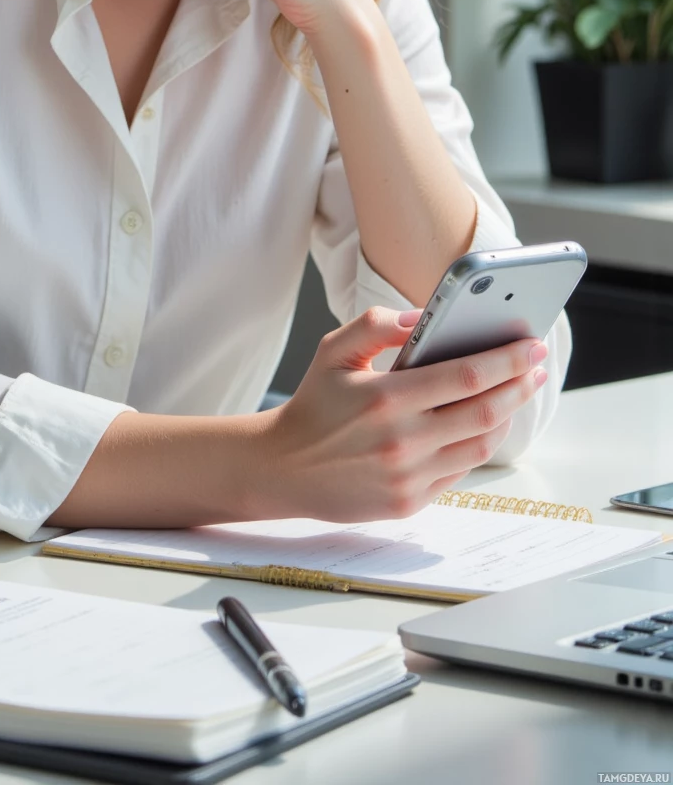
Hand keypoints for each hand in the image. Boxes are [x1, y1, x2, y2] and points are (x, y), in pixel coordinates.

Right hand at [253, 306, 549, 521]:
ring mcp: (408, 476)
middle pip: (485, 411)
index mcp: (385, 398)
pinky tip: (482, 423)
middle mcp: (401, 441)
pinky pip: (460, 470)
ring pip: (480, 444)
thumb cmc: (314, 404)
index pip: (466, 375)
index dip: (507, 360)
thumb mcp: (333, 350)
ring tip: (515, 392)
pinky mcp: (410, 502)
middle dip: (519, 385)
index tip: (530, 345)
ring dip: (506, 416)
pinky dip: (478, 444)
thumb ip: (377, 325)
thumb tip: (423, 317)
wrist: (284, 468)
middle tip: (535, 366)